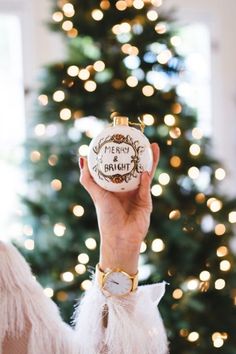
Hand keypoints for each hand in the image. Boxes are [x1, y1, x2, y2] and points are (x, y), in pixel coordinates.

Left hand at [79, 143, 159, 273]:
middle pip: (135, 165)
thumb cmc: (107, 217)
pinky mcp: (147, 200)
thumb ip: (88, 178)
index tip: (122, 138)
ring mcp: (139, 192)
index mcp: (116, 185)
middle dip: (139, 152)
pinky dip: (144, 179)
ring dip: (149, 160)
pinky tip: (144, 170)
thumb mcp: (96, 194)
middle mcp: (128, 187)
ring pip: (145, 172)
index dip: (122, 152)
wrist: (119, 237)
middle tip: (140, 138)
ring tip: (151, 146)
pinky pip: (146, 186)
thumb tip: (82, 158)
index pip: (120, 164)